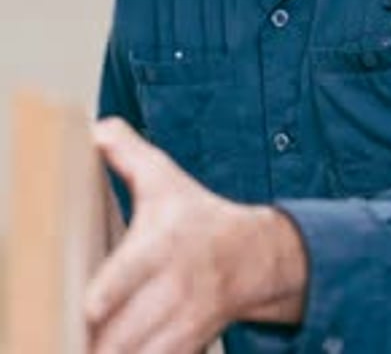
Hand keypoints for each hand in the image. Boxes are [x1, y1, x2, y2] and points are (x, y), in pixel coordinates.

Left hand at [85, 119, 306, 353]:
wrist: (251, 256)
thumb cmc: (197, 215)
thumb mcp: (164, 176)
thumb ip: (127, 152)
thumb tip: (95, 129)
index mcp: (163, 242)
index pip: (130, 274)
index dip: (105, 295)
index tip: (87, 306)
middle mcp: (175, 286)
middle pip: (125, 331)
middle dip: (94, 340)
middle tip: (69, 333)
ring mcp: (182, 322)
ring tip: (84, 344)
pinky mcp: (186, 347)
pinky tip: (115, 350)